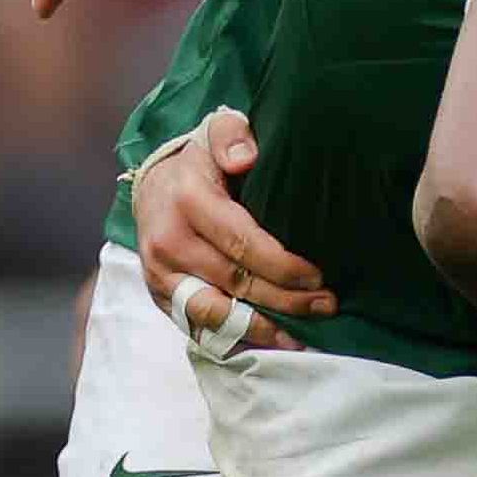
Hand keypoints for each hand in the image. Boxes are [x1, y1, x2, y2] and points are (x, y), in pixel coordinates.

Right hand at [130, 107, 328, 356]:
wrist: (151, 186)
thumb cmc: (199, 162)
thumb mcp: (214, 132)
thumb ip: (232, 136)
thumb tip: (247, 158)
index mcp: (187, 201)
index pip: (242, 243)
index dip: (283, 266)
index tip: (319, 277)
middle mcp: (168, 242)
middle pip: (234, 282)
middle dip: (284, 300)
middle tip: (325, 306)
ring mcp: (160, 274)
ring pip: (213, 313)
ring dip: (260, 330)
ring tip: (299, 339)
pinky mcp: (160, 295)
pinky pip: (197, 327)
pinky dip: (234, 340)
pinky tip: (268, 345)